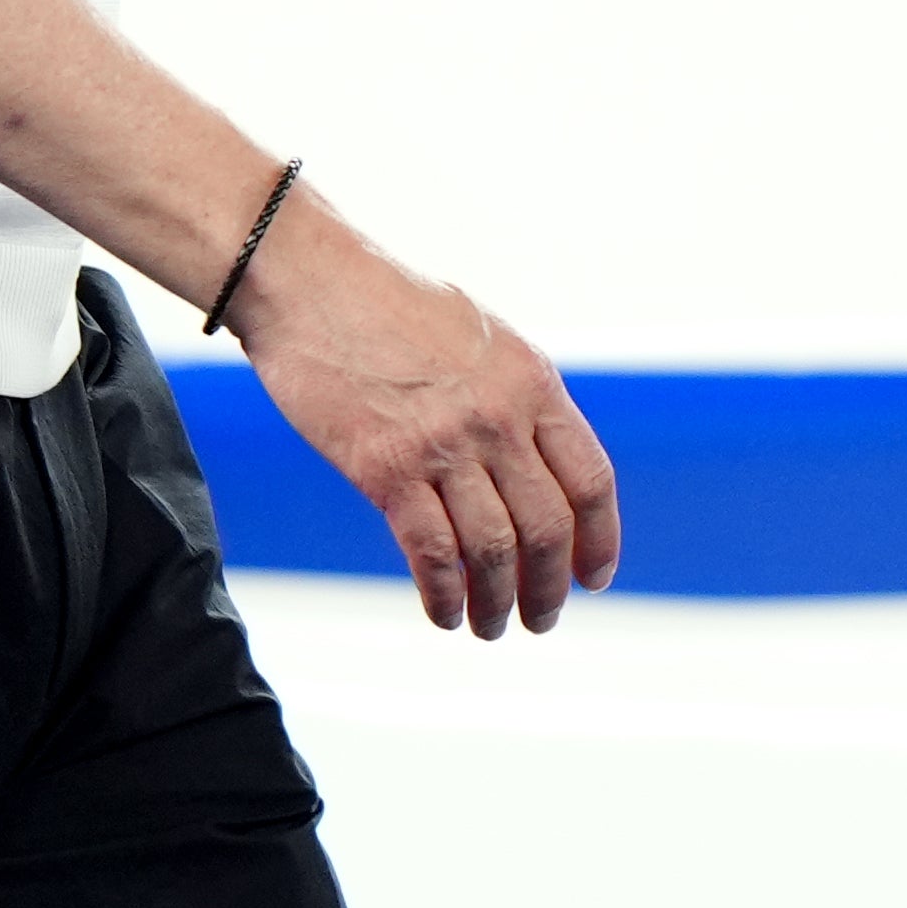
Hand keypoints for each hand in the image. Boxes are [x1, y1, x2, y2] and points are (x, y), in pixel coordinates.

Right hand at [222, 202, 620, 635]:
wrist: (307, 281)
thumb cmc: (384, 303)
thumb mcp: (477, 336)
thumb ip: (512, 395)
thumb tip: (532, 461)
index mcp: (531, 381)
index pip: (590, 480)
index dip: (599, 541)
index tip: (592, 578)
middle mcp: (498, 417)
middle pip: (548, 528)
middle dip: (549, 588)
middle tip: (540, 618)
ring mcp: (443, 444)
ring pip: (495, 551)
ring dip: (499, 603)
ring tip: (492, 627)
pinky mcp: (385, 468)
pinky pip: (432, 554)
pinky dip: (445, 595)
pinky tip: (444, 613)